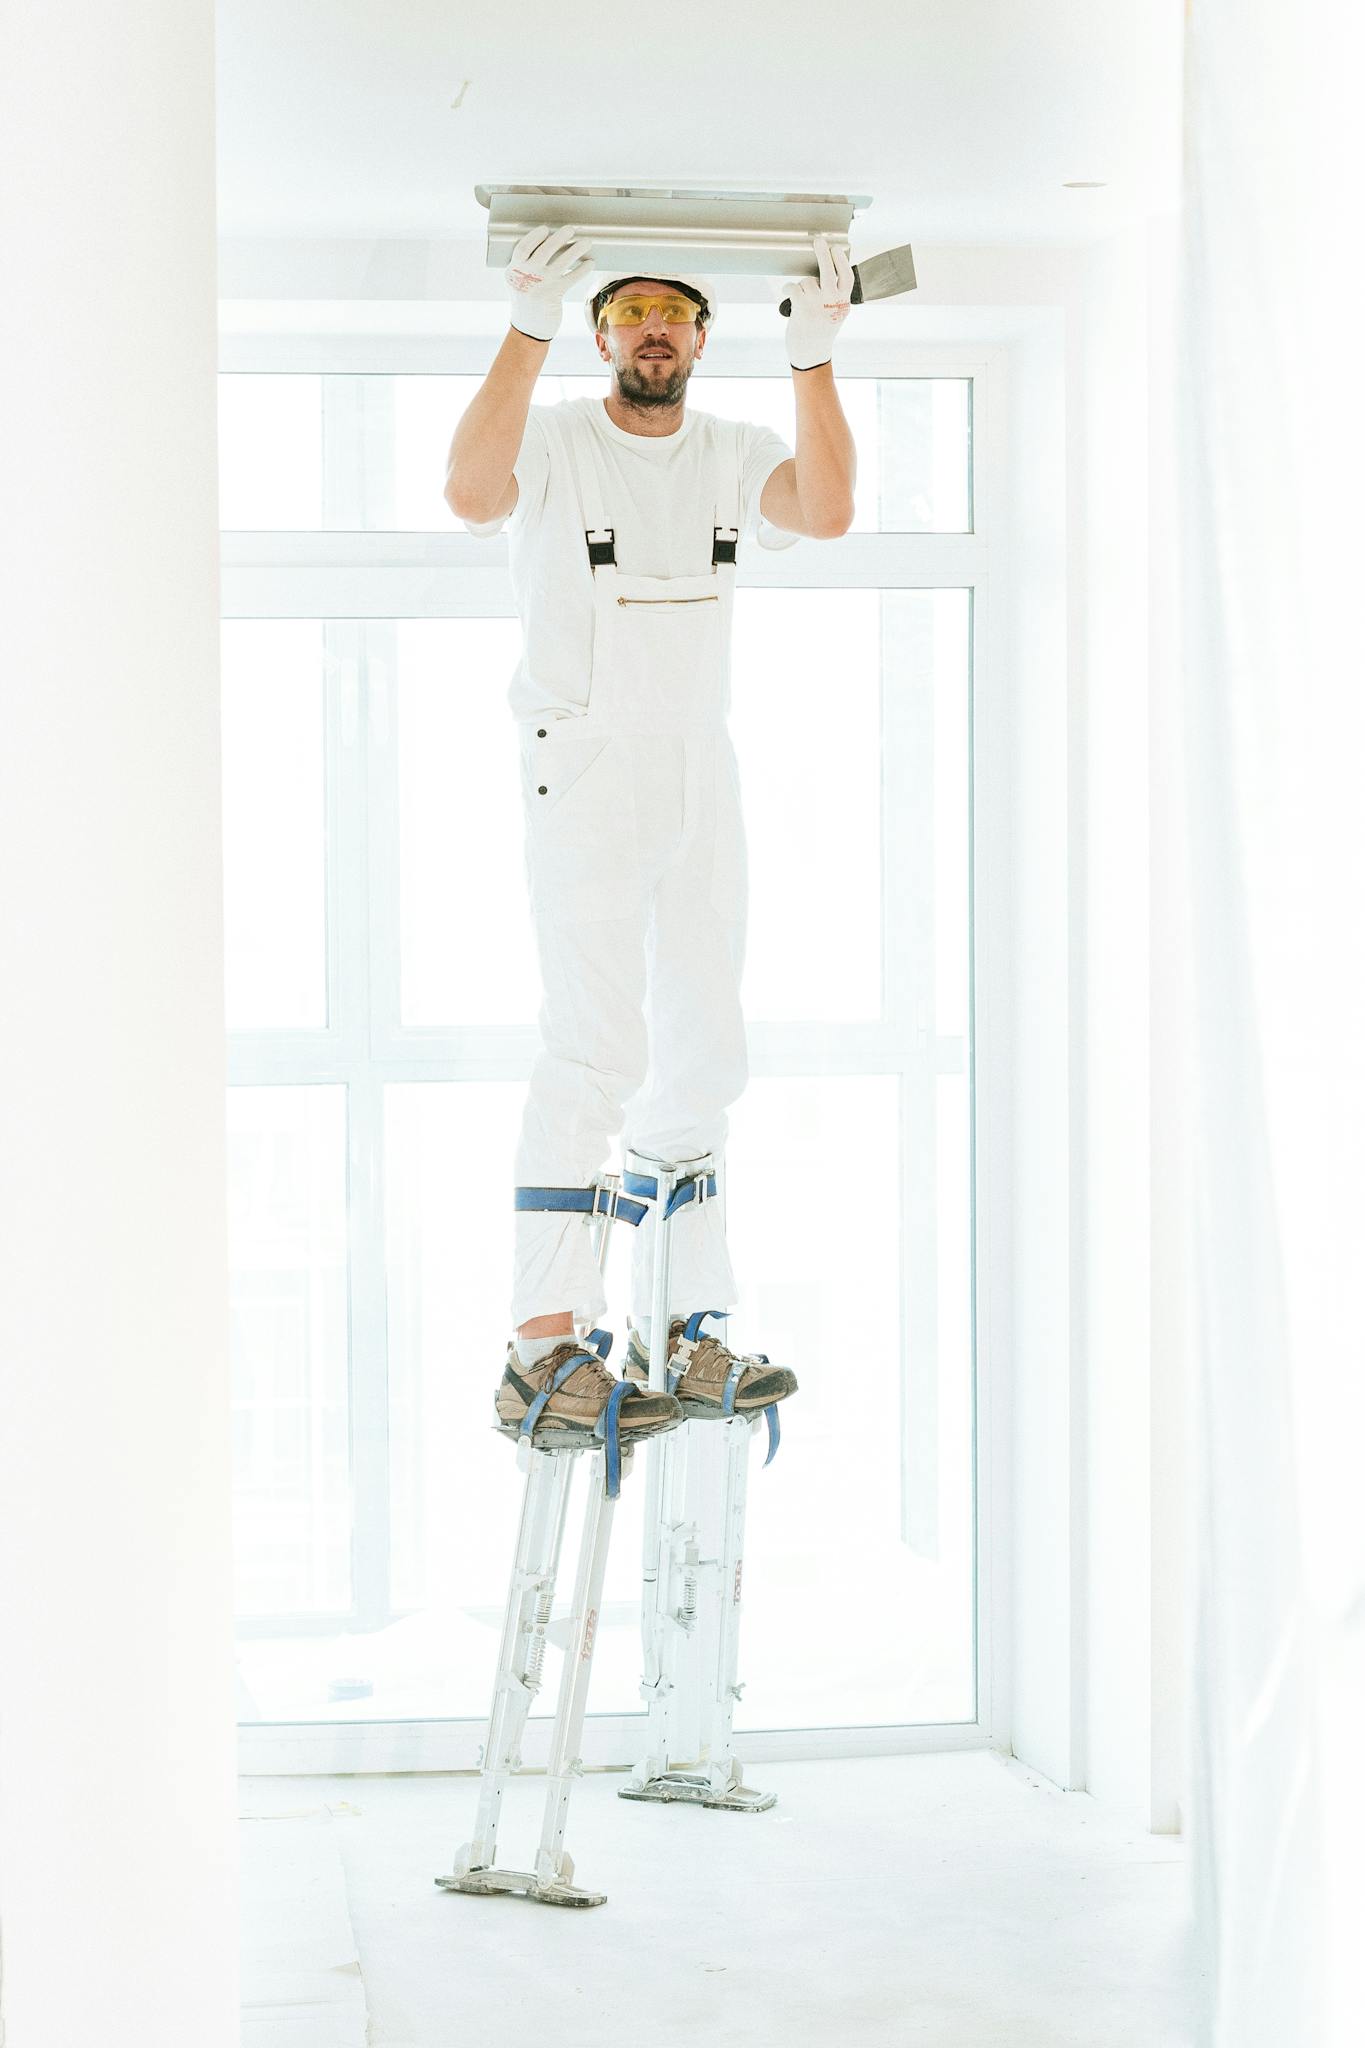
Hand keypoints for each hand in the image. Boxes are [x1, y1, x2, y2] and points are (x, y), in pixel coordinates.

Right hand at [505, 225, 594, 341]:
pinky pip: (571, 278)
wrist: (528, 328)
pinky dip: (582, 270)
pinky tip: (590, 263)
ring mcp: (541, 286)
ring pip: (561, 262)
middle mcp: (526, 277)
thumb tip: (548, 242)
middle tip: (570, 229)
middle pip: (544, 251)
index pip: (522, 248)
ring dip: (575, 250)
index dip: (534, 237)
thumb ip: (526, 265)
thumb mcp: (518, 281)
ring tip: (586, 242)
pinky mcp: (554, 296)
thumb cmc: (526, 299)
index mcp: (513, 271)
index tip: (545, 229)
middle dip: (559, 238)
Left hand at [778, 233, 853, 369]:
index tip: (836, 249)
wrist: (811, 354)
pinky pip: (794, 287)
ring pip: (807, 281)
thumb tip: (829, 272)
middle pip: (828, 271)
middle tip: (818, 241)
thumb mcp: (836, 314)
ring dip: (802, 287)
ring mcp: (817, 304)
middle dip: (823, 253)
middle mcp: (832, 301)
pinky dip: (788, 288)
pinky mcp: (802, 307)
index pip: (846, 277)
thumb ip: (836, 296)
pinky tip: (788, 293)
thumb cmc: (822, 332)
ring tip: (802, 300)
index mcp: (843, 302)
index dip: (841, 261)